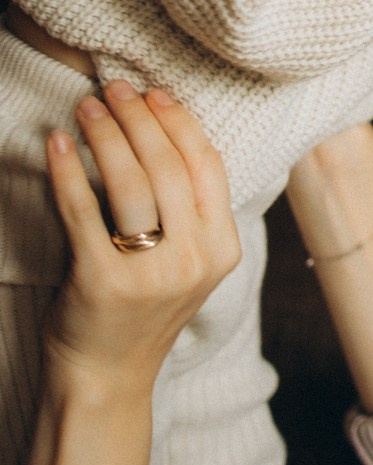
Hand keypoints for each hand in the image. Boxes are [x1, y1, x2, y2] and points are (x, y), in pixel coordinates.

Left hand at [44, 80, 240, 399]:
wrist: (109, 374)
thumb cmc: (144, 308)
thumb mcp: (189, 261)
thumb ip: (191, 210)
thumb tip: (165, 130)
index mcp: (223, 249)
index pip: (208, 166)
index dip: (180, 123)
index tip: (154, 94)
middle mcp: (194, 260)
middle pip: (167, 168)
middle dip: (138, 118)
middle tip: (113, 89)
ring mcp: (150, 274)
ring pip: (131, 183)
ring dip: (106, 134)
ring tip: (87, 107)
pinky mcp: (102, 281)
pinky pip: (82, 211)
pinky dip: (68, 171)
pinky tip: (58, 144)